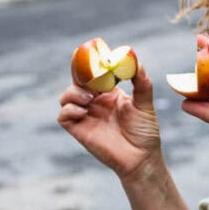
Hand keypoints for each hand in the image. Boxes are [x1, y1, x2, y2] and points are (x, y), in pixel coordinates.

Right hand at [58, 64, 160, 179]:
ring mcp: (85, 115)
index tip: (93, 50)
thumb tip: (136, 61)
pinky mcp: (79, 130)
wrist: (141, 158)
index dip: (91, 61)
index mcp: (109, 93)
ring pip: (66, 96)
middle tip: (88, 71)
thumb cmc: (144, 132)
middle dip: (78, 72)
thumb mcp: (145, 104)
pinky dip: (70, 109)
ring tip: (90, 98)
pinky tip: (84, 112)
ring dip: (74, 92)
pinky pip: (64, 115)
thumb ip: (141, 83)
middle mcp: (94, 102)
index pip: (94, 72)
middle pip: (77, 80)